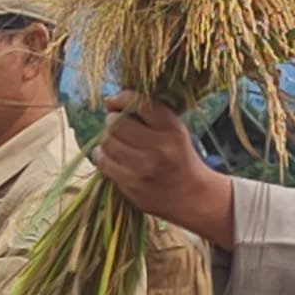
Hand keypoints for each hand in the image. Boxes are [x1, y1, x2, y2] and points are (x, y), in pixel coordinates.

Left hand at [93, 92, 235, 249]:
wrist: (192, 196)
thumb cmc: (179, 158)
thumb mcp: (174, 131)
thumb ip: (148, 115)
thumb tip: (108, 102)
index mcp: (172, 130)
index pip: (141, 104)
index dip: (122, 98)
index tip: (115, 101)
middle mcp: (159, 148)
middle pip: (117, 123)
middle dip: (112, 120)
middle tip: (115, 124)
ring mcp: (144, 168)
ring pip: (107, 142)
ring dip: (105, 138)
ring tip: (113, 141)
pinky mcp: (131, 185)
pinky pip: (104, 163)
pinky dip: (101, 156)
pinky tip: (108, 155)